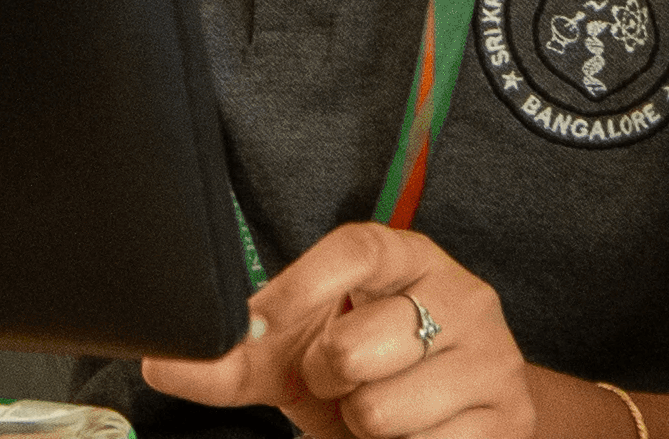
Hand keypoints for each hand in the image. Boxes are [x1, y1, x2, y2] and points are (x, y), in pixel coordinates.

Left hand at [141, 223, 532, 438]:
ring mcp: (492, 359)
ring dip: (363, 427)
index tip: (259, 326)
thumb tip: (161, 357)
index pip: (357, 248)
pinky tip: (417, 436)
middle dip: (330, 382)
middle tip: (345, 384)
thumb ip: (237, 359)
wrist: (463, 418)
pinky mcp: (507, 420)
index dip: (301, 286)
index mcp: (411, 259)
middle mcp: (463, 297)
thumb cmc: (374, 373)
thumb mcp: (305, 358)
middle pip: (354, 346)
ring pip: (381, 412)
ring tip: (380, 411)